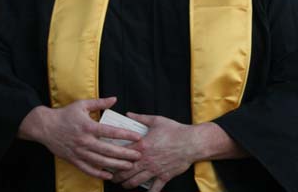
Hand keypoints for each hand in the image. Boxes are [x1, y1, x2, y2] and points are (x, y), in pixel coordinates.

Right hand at [17, 97, 142, 179]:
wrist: (45, 126)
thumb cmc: (65, 114)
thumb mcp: (82, 105)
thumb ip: (99, 103)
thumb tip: (114, 99)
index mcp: (88, 126)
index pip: (110, 132)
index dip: (125, 135)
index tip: (138, 138)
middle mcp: (84, 140)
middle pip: (108, 150)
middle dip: (125, 154)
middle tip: (138, 156)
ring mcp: (78, 152)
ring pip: (100, 162)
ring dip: (116, 165)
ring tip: (129, 166)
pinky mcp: (73, 159)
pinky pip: (87, 169)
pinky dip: (99, 174)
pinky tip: (109, 175)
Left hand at [112, 114, 247, 191]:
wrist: (192, 142)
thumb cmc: (175, 130)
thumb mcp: (156, 120)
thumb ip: (140, 118)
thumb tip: (128, 113)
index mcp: (142, 146)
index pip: (121, 155)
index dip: (111, 159)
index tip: (105, 161)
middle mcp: (146, 160)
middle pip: (126, 172)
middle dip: (116, 176)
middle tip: (110, 177)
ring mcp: (155, 170)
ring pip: (136, 181)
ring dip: (127, 184)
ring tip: (122, 185)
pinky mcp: (164, 176)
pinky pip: (154, 189)